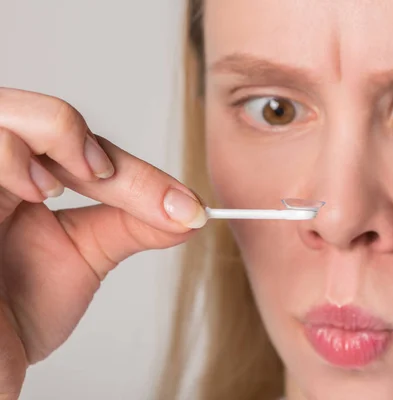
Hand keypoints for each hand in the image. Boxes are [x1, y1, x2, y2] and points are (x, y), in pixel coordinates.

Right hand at [0, 87, 206, 398]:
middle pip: (42, 115)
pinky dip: (14, 157)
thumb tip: (189, 212)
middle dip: (86, 144)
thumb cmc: (12, 315)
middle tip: (107, 180)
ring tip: (56, 190)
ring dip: (53, 138)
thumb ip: (131, 225)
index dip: (136, 173)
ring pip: (11, 112)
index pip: (83, 150)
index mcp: (25, 181)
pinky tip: (31, 193)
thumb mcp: (82, 259)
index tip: (185, 208)